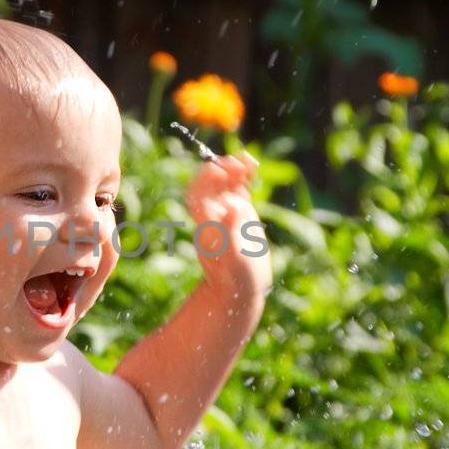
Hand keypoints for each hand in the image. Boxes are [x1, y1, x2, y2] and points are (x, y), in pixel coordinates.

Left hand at [185, 148, 271, 311]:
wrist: (241, 288)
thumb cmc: (233, 277)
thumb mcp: (232, 255)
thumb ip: (230, 230)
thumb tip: (231, 206)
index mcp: (204, 222)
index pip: (196, 193)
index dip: (203, 179)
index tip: (216, 169)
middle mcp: (213, 214)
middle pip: (210, 184)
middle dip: (220, 169)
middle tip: (235, 162)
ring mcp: (227, 211)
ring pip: (225, 183)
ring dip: (233, 169)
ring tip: (247, 160)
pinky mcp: (242, 212)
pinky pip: (239, 189)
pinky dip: (244, 175)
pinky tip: (252, 165)